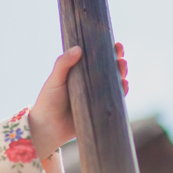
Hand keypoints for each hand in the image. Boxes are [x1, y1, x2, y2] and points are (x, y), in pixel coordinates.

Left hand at [29, 42, 129, 160]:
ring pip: (115, 83)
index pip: (97, 58)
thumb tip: (78, 48)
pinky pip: (115, 100)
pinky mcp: (101, 110)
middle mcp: (91, 82)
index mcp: (80, 72)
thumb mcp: (55, 79)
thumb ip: (63, 64)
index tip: (116, 44)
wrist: (48, 128)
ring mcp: (97, 96)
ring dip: (122, 75)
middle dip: (119, 62)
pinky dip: (122, 92)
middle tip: (121, 58)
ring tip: (123, 70)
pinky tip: (125, 85)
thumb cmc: (48, 101)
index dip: (108, 50)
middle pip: (110, 69)